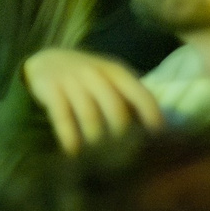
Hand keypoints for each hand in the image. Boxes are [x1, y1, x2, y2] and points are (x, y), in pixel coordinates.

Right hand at [22, 48, 164, 153]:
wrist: (47, 60)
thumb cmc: (88, 78)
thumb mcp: (111, 79)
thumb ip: (131, 97)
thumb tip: (162, 130)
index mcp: (115, 71)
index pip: (139, 92)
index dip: (151, 114)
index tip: (157, 133)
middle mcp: (94, 72)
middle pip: (114, 106)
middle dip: (120, 129)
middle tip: (119, 145)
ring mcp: (70, 79)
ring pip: (89, 113)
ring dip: (95, 135)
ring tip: (95, 149)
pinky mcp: (50, 87)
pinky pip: (62, 116)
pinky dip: (69, 136)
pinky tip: (72, 150)